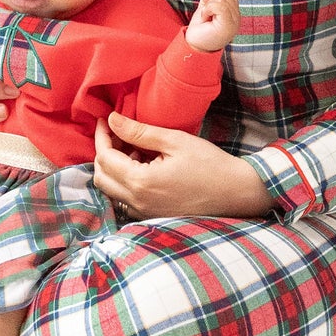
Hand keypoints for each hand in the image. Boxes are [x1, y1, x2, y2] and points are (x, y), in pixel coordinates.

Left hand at [94, 113, 271, 220]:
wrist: (235, 192)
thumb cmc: (209, 164)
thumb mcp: (175, 140)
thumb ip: (139, 131)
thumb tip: (112, 120)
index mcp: (141, 182)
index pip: (105, 158)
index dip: (102, 136)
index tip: (105, 119)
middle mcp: (137, 202)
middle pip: (100, 178)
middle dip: (103, 153)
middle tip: (117, 133)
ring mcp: (144, 213)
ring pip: (110, 190)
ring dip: (113, 168)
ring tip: (132, 149)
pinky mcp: (151, 216)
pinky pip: (124, 200)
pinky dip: (124, 182)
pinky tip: (143, 166)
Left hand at [184, 0, 239, 52]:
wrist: (195, 46)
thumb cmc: (200, 30)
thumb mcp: (204, 10)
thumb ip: (209, 0)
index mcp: (233, 15)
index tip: (209, 10)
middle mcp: (236, 19)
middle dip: (212, 1)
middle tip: (207, 15)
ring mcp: (234, 23)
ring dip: (209, 5)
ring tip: (206, 17)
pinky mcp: (228, 26)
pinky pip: (221, 6)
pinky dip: (208, 8)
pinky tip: (205, 17)